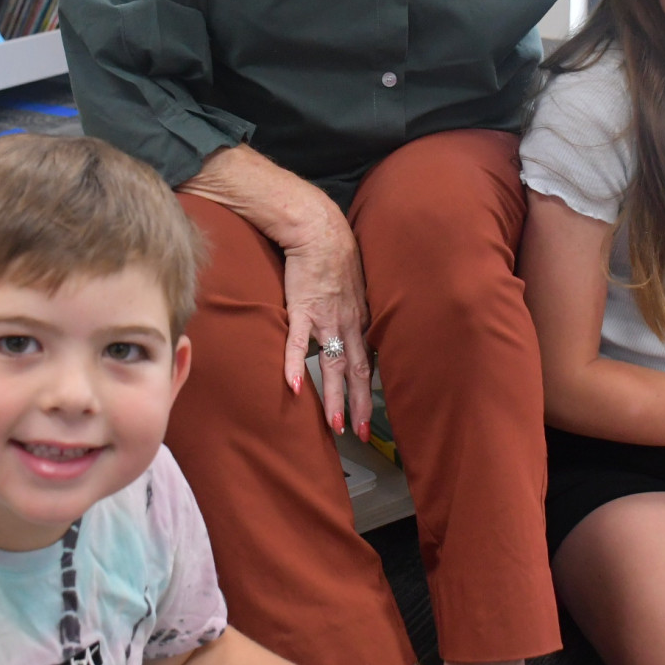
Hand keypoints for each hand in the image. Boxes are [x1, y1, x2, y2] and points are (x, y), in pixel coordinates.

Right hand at [282, 201, 371, 438]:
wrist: (318, 228)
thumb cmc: (334, 254)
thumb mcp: (355, 287)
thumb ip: (355, 311)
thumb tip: (355, 330)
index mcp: (360, 319)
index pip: (368, 362)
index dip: (370, 392)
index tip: (370, 418)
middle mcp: (348, 323)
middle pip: (357, 372)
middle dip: (360, 406)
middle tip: (360, 435)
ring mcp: (326, 319)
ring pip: (333, 365)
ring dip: (335, 398)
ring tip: (335, 426)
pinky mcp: (302, 308)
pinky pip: (298, 343)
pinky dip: (294, 365)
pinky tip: (293, 388)